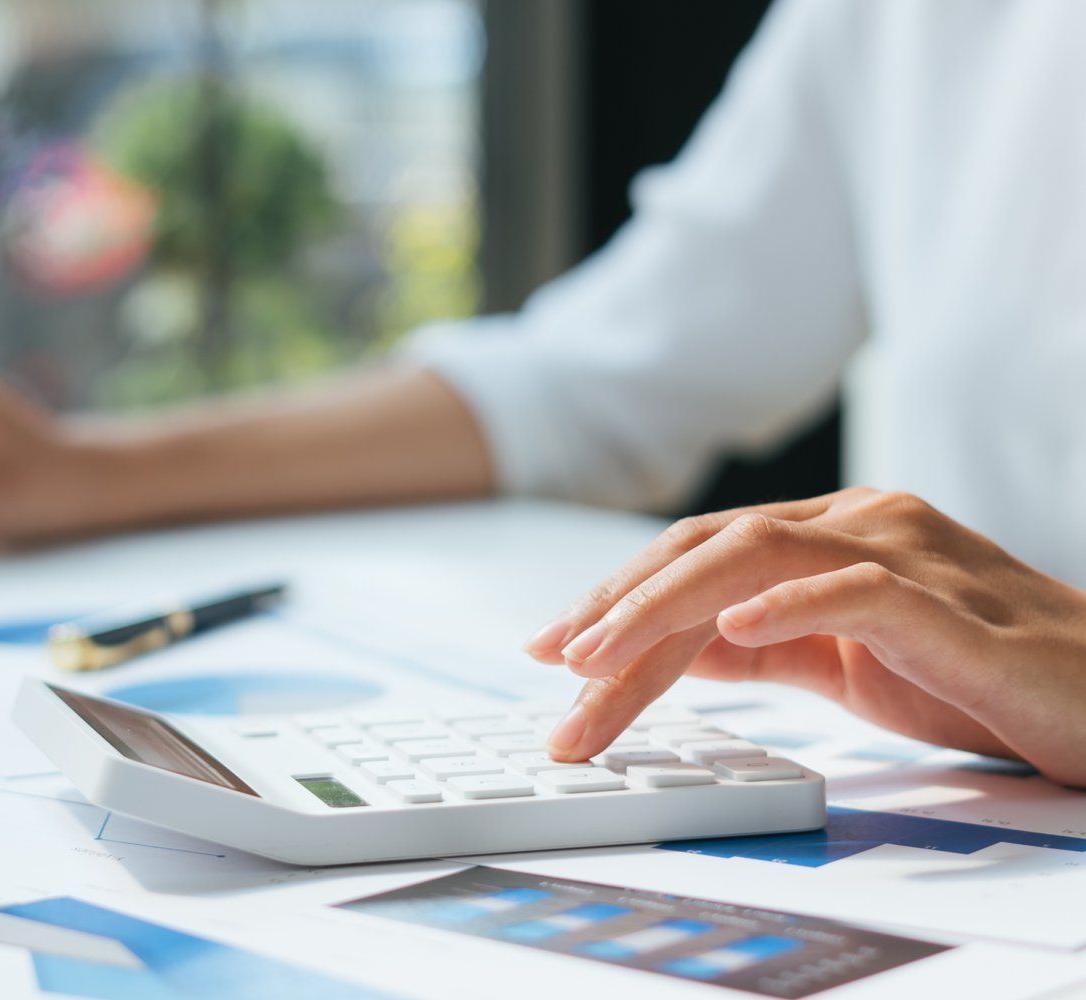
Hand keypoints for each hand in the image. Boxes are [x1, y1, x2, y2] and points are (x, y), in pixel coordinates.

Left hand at [522, 488, 1085, 785]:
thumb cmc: (980, 679)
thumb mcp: (849, 661)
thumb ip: (768, 643)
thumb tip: (677, 649)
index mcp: (833, 534)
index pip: (699, 554)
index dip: (617, 597)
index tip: (550, 648)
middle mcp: (862, 523)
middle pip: (709, 549)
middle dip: (617, 609)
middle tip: (551, 665)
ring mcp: (910, 555)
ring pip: (759, 556)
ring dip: (664, 608)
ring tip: (598, 657)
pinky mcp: (954, 608)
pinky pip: (859, 592)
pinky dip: (789, 606)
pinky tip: (731, 631)